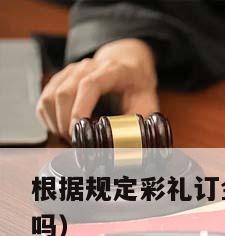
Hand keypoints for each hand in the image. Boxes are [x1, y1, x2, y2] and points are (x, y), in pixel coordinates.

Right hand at [36, 38, 158, 141]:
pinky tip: (62, 130)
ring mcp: (71, 72)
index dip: (80, 109)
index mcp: (112, 71)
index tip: (78, 131)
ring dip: (56, 123)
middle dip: (66, 123)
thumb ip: (138, 124)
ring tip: (70, 139)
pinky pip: (44, 100)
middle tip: (77, 143)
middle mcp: (87, 67)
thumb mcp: (147, 105)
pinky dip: (49, 120)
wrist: (129, 69)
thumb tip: (128, 145)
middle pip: (65, 92)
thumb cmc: (137, 89)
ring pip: (50, 96)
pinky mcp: (60, 79)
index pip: (89, 85)